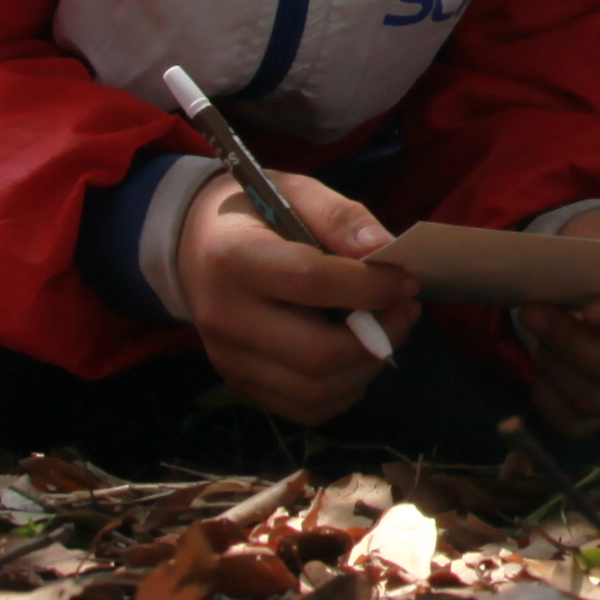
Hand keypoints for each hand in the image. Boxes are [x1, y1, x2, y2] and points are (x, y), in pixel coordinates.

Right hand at [176, 164, 418, 425]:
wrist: (192, 245)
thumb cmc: (253, 214)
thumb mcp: (294, 191)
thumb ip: (340, 217)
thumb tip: (384, 250)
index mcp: (233, 259)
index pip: (311, 282)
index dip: (370, 286)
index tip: (406, 280)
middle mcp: (225, 317)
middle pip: (316, 353)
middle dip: (379, 337)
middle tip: (405, 310)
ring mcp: (229, 358)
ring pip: (315, 390)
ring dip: (367, 367)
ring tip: (386, 332)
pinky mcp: (238, 383)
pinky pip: (303, 408)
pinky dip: (343, 391)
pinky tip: (355, 358)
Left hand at [516, 206, 599, 433]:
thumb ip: (594, 256)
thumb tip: (559, 278)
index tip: (588, 309)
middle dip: (572, 344)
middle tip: (530, 312)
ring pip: (597, 399)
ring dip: (554, 366)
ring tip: (534, 332)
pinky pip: (576, 423)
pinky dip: (548, 400)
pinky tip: (539, 372)